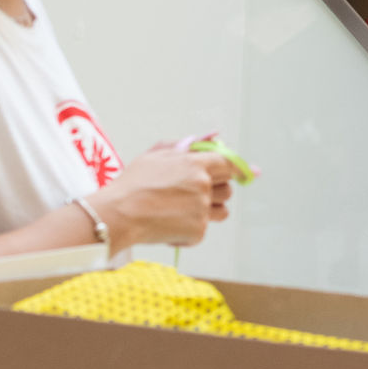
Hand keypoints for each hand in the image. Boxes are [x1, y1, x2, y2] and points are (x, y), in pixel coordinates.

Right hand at [92, 150, 234, 251]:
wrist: (116, 215)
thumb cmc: (131, 185)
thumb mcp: (154, 156)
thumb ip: (182, 147)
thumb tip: (207, 137)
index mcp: (195, 164)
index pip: (229, 164)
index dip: (240, 169)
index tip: (251, 173)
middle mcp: (202, 186)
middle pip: (227, 189)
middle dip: (216, 191)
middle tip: (193, 194)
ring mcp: (201, 209)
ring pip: (221, 211)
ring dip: (209, 211)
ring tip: (180, 211)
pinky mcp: (197, 230)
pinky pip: (202, 230)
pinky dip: (189, 230)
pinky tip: (167, 225)